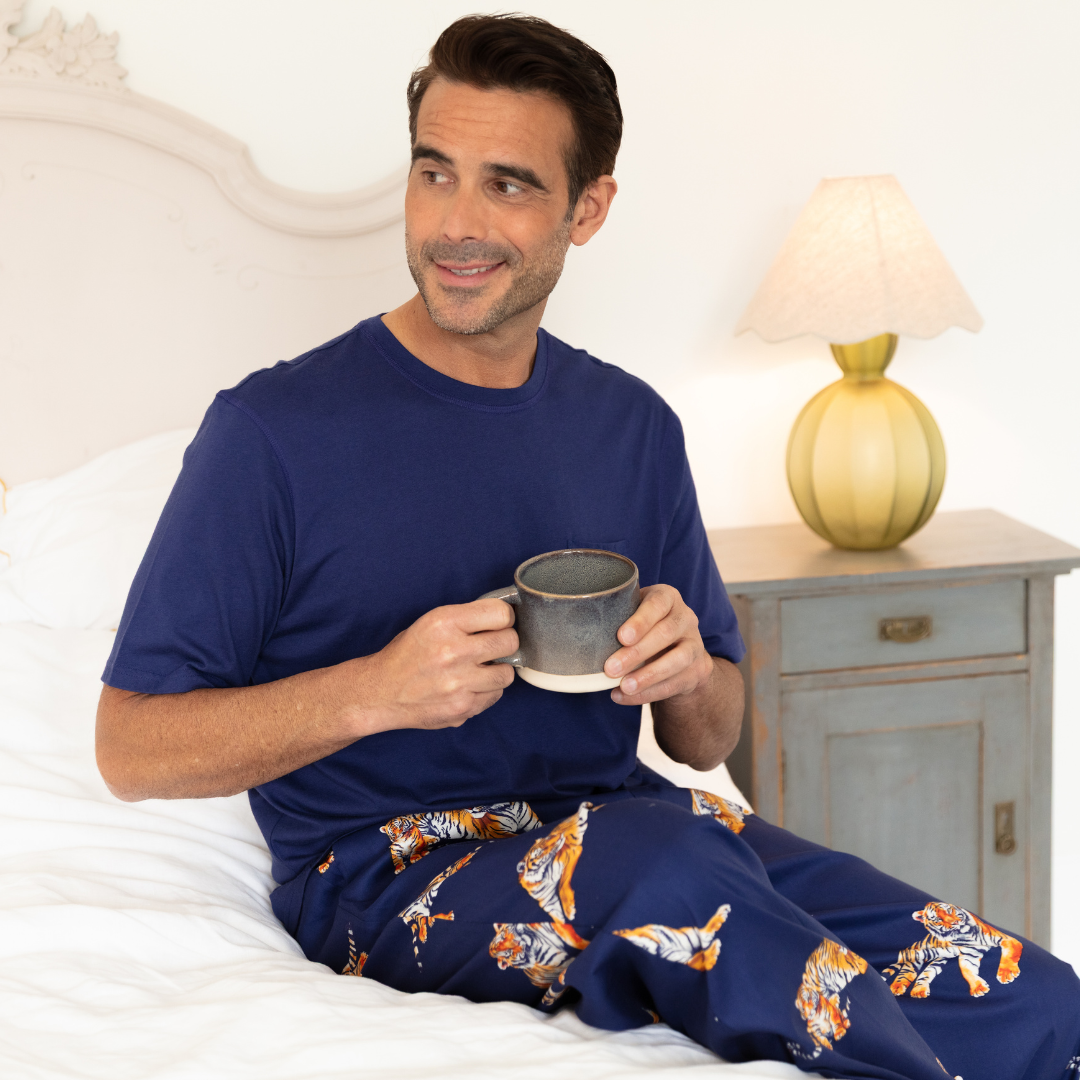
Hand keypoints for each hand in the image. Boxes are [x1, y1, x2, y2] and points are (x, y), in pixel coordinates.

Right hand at [360, 599, 517, 732]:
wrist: (380, 692)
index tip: (497, 623)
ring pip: (507, 674)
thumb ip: (467, 619)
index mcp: (444, 623)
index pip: (500, 613)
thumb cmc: (407, 654)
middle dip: (503, 643)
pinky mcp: (462, 708)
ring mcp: (459, 683)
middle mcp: (452, 651)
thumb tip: (506, 617)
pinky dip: (486, 691)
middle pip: (510, 642)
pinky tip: (468, 686)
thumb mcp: (430, 623)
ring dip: (497, 670)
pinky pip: (495, 696)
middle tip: (490, 647)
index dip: (502, 618)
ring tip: (479, 669)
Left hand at [603, 585, 713, 705]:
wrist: (679, 652)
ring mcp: (696, 644)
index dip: (641, 620)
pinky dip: (648, 693)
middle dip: (636, 653)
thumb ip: (616, 616)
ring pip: (677, 660)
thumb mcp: (634, 614)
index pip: (658, 604)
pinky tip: (625, 696)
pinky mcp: (698, 670)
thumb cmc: (645, 628)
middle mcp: (686, 618)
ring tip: (624, 686)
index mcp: (668, 597)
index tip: (621, 637)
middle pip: (665, 633)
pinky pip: (675, 683)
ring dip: (647, 676)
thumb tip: (578, 632)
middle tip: (610, 668)